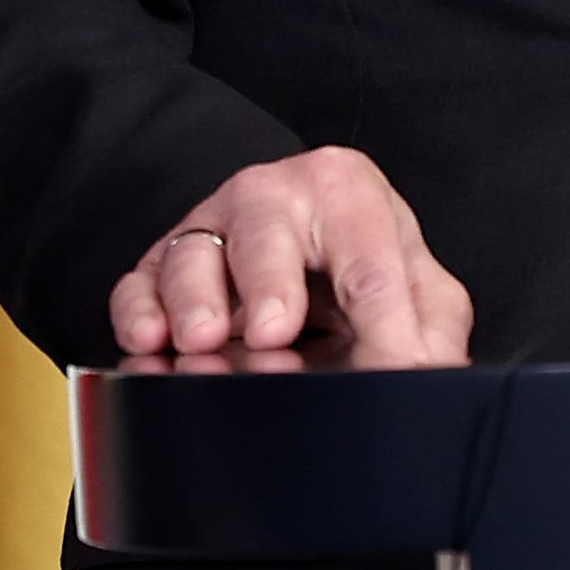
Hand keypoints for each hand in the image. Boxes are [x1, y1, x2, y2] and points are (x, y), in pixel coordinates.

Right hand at [108, 147, 473, 366]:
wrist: (307, 268)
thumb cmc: (363, 273)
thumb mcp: (421, 296)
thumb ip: (431, 332)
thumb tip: (423, 377)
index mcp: (347, 192)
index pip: (369, 264)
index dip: (382, 326)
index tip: (390, 371)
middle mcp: (273, 196)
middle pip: (265, 234)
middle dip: (268, 285)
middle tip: (275, 334)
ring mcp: (211, 228)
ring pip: (192, 255)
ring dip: (195, 302)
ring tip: (204, 342)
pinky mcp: (162, 265)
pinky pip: (138, 284)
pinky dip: (139, 315)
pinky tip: (150, 344)